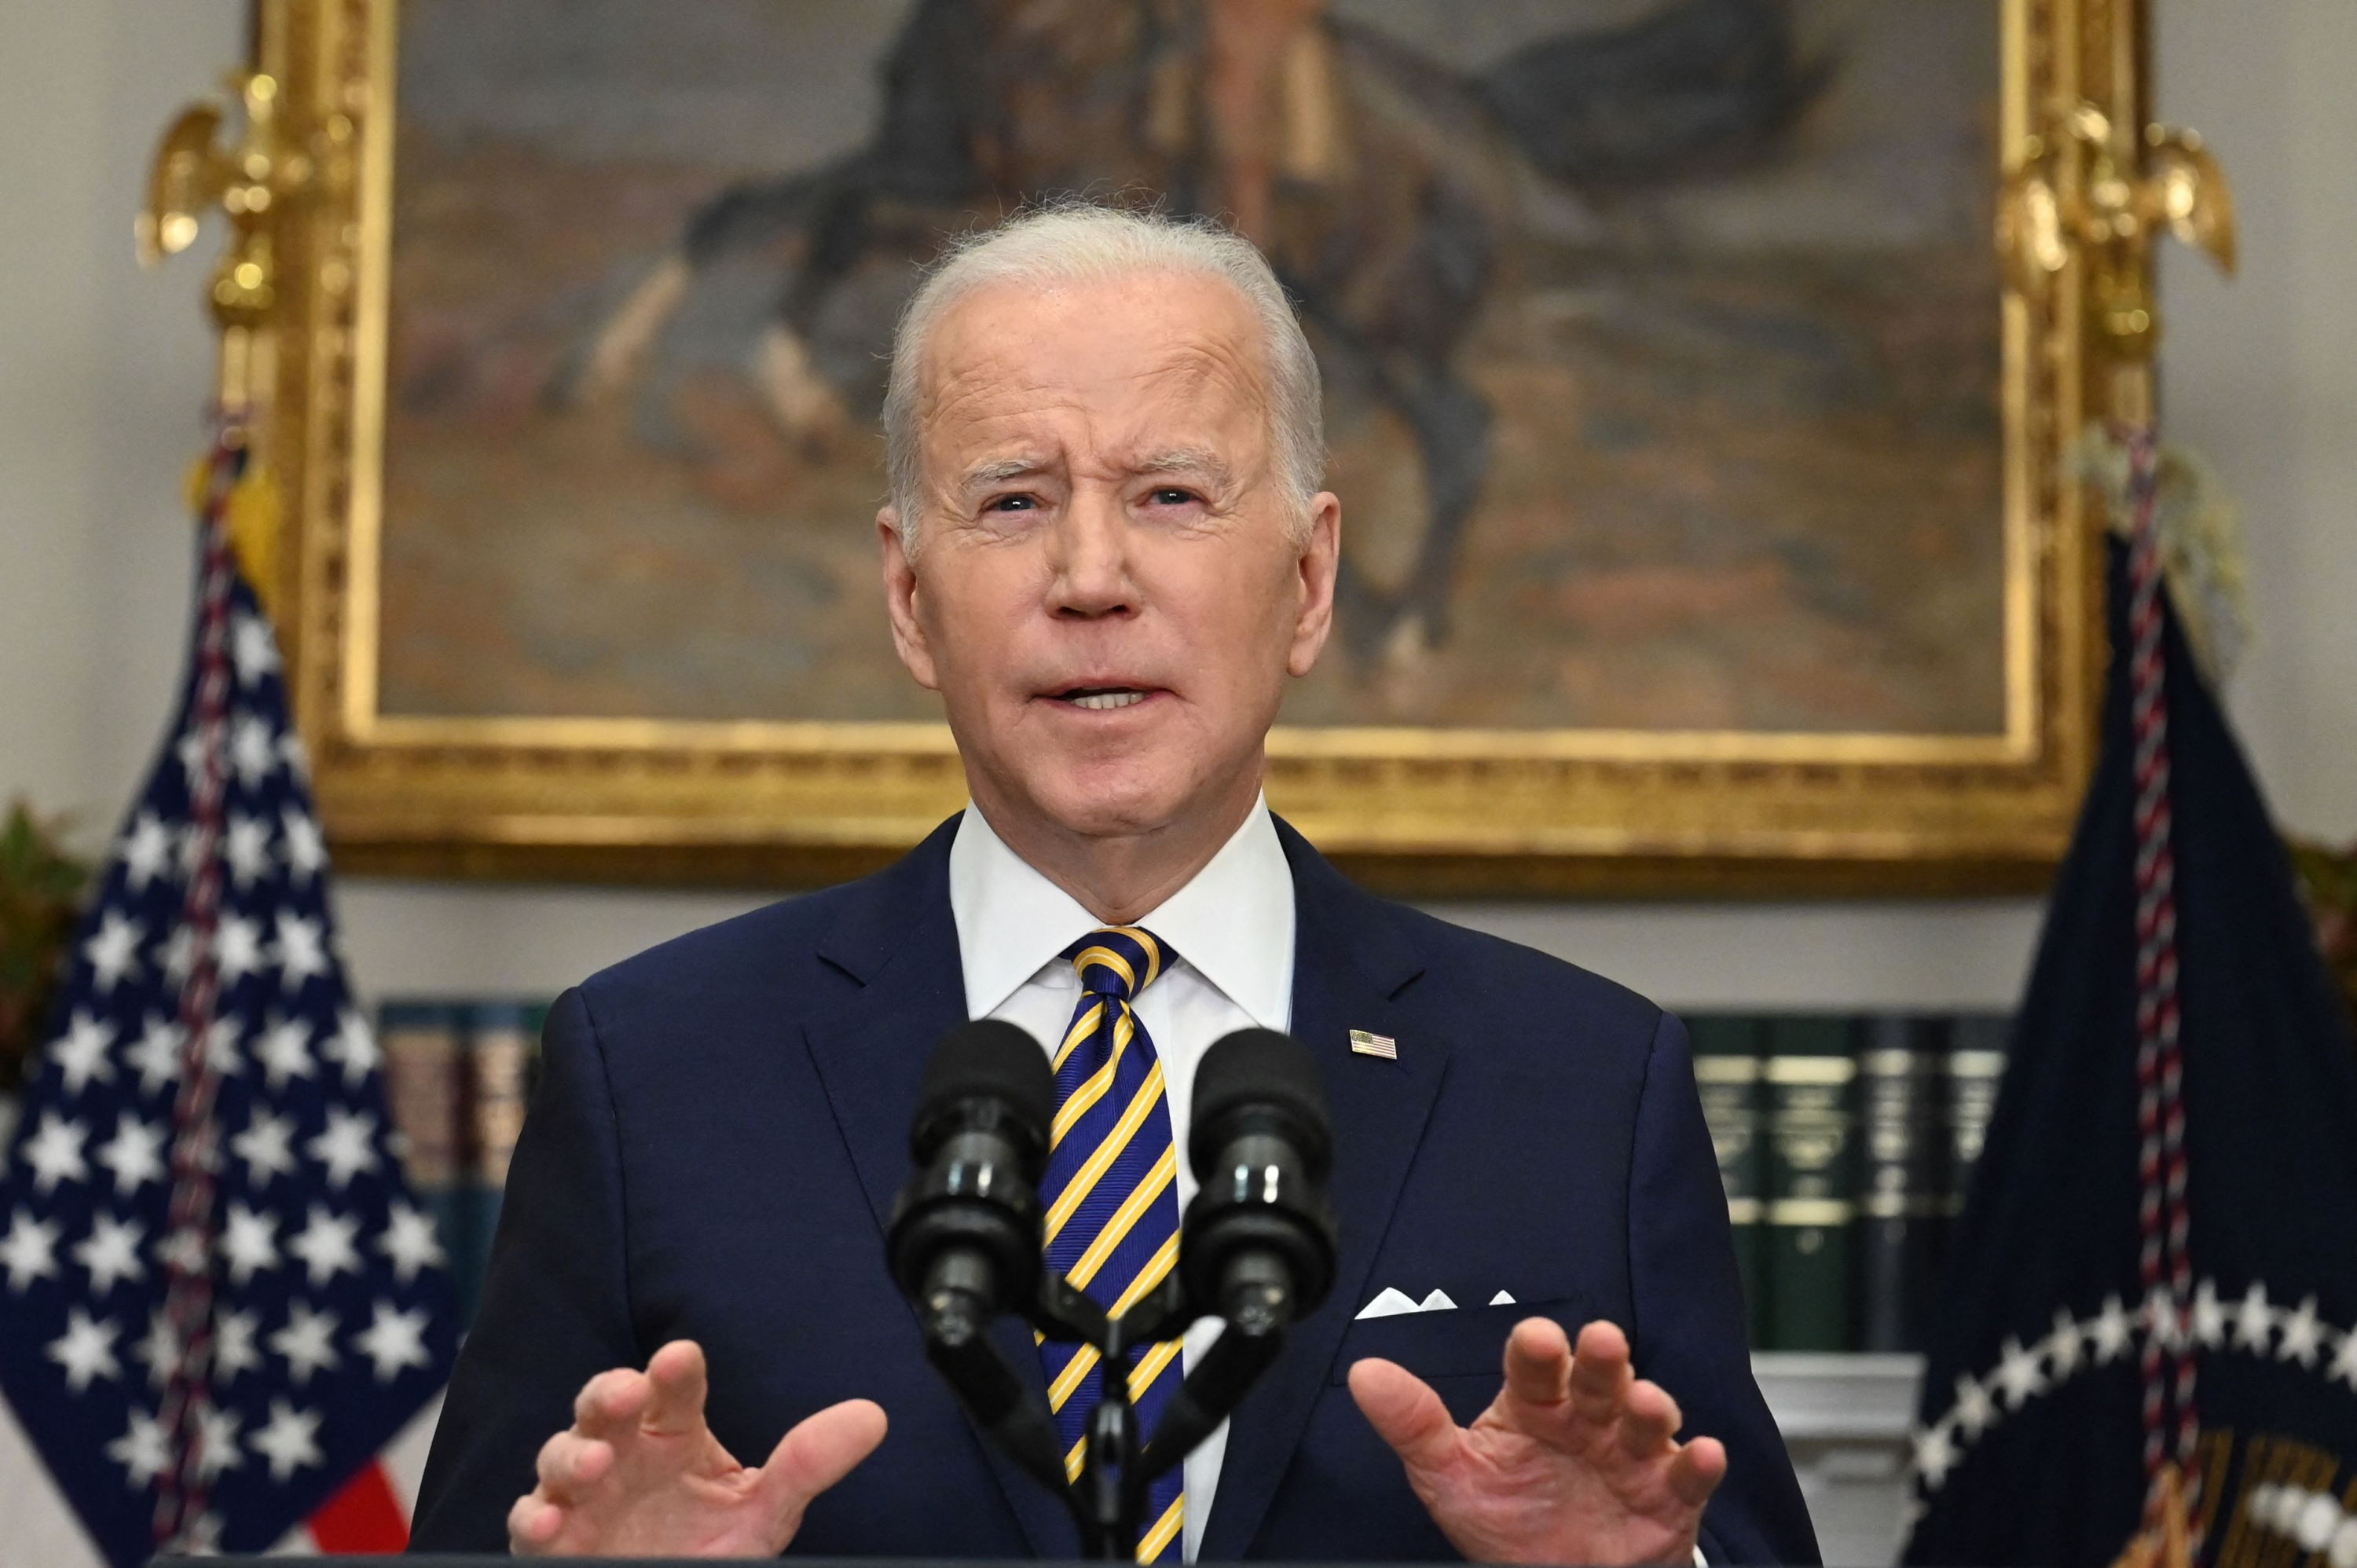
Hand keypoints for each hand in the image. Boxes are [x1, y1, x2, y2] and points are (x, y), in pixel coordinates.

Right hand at [508, 1339, 887, 1556]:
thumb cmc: (706, 1546)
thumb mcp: (764, 1513)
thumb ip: (807, 1466)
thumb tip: (873, 1417)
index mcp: (673, 1434)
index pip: (674, 1390)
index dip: (674, 1372)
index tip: (680, 1357)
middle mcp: (623, 1453)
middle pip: (604, 1406)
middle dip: (608, 1393)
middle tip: (626, 1391)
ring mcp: (583, 1494)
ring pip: (561, 1456)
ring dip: (571, 1455)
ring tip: (593, 1464)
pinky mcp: (554, 1539)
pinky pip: (531, 1522)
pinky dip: (535, 1517)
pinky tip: (550, 1520)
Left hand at [1348, 1317, 1724, 1566]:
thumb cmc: (1507, 1521)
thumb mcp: (1451, 1477)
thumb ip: (1413, 1425)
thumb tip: (1364, 1374)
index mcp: (1534, 1406)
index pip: (1534, 1368)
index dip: (1537, 1351)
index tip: (1536, 1339)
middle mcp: (1586, 1420)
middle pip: (1596, 1380)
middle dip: (1601, 1361)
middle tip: (1600, 1342)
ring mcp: (1630, 1455)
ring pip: (1646, 1419)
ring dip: (1650, 1406)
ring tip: (1646, 1403)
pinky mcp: (1668, 1498)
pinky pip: (1687, 1477)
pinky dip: (1698, 1465)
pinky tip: (1702, 1455)